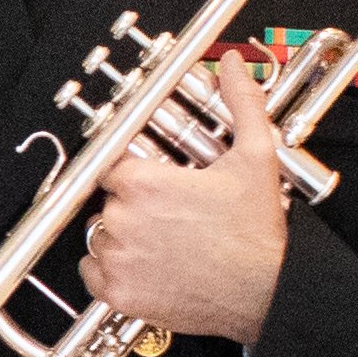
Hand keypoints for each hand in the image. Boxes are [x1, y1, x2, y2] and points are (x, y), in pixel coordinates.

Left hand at [83, 61, 291, 343]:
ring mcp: (118, 257)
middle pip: (108, 200)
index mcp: (145, 182)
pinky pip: (92, 272)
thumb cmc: (257, 232)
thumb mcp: (256, 157)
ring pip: (99, 235)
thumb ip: (240, 103)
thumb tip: (233, 64)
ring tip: (162, 241)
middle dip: (132, 205)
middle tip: (169, 215)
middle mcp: (123, 218)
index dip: (133, 173)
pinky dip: (109, 270)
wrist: (266, 291)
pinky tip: (145, 265)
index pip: (112, 165)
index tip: (150, 181)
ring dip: (121, 236)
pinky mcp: (118, 292)